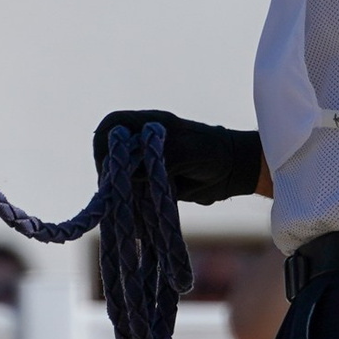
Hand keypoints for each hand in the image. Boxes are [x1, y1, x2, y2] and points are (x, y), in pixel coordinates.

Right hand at [94, 109, 265, 204]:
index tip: (111, 164)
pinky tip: (137, 215)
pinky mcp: (149, 181)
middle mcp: (140, 140)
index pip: (111, 125)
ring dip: (119, 190)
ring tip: (127, 205)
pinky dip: (131, 203)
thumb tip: (133, 171)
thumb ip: (162, 156)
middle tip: (116, 190)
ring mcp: (143, 161)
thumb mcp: (190, 151)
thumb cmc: (213, 152)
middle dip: (109, 171)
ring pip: (117, 174)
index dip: (105, 142)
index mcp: (148, 123)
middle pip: (107, 152)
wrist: (233, 171)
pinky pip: (131, 191)